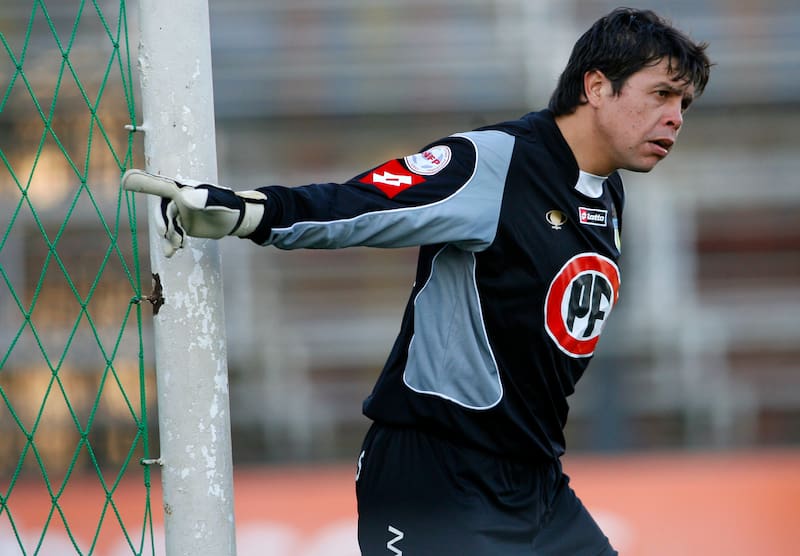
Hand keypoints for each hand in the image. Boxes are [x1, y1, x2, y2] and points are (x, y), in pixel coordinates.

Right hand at [122, 169, 265, 256]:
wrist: (235, 219)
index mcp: (182, 188)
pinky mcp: (181, 225)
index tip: (125, 180)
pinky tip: (173, 252)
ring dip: (169, 237)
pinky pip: (171, 235)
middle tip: (164, 233)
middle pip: (161, 210)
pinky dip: (171, 244)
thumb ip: (202, 200)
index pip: (159, 185)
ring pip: (166, 225)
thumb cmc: (228, 205)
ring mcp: (177, 213)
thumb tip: (183, 197)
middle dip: (162, 223)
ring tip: (177, 247)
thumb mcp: (217, 203)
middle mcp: (176, 199)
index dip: (142, 182)